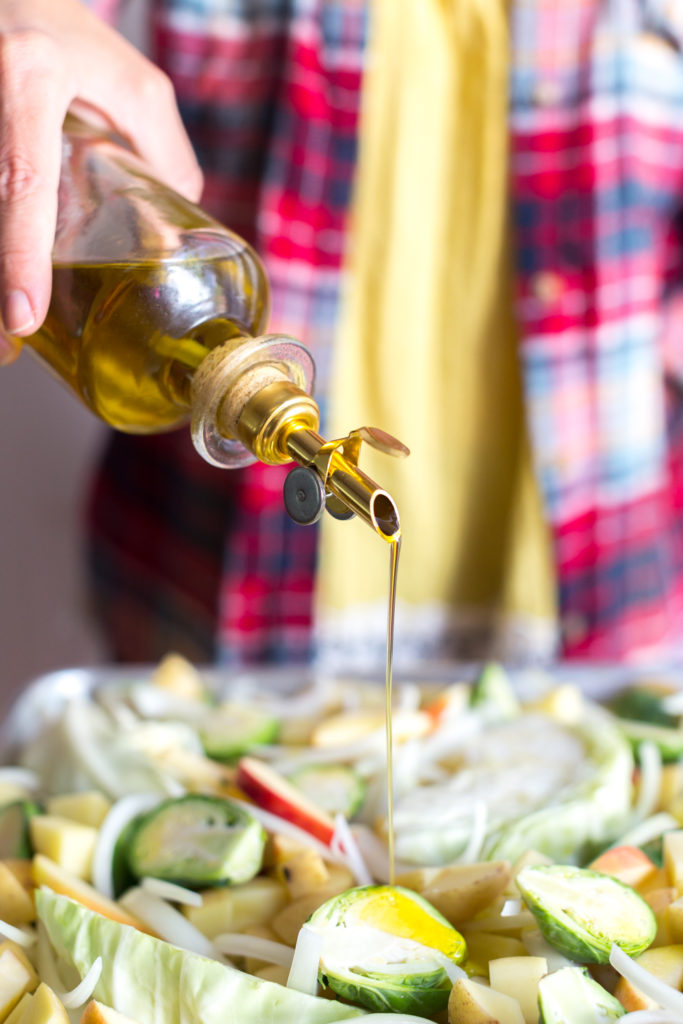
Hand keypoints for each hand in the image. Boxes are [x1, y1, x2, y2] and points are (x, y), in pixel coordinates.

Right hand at [0, 0, 202, 362]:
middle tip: (8, 347)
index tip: (23, 318)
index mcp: (29, 75)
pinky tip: (1, 289)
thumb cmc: (63, 31)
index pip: (20, 180)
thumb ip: (162, 155)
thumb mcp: (132, 83)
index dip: (19, 254)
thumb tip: (175, 240)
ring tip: (3, 338)